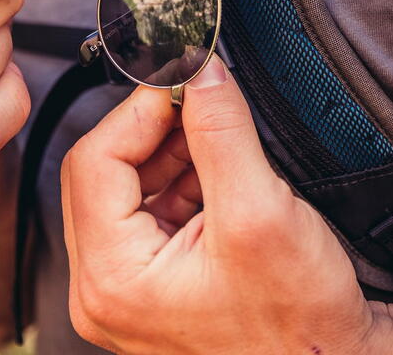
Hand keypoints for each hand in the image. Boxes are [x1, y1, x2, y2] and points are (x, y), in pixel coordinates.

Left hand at [62, 57, 384, 354]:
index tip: (183, 83)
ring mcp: (129, 283)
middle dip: (156, 128)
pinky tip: (222, 174)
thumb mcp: (258, 212)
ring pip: (129, 182)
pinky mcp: (156, 277)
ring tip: (221, 144)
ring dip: (173, 148)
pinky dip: (184, 174)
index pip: (95, 159)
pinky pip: (153, 204)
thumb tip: (199, 69)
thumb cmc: (297, 323)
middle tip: (203, 103)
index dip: (140, 111)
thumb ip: (221, 131)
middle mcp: (107, 285)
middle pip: (105, 169)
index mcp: (112, 278)